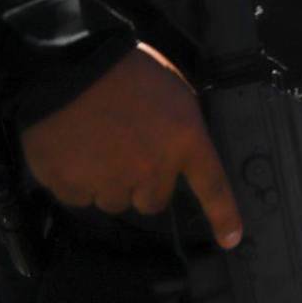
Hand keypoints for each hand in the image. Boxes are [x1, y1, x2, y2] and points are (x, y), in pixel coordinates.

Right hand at [20, 43, 242, 249]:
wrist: (70, 64)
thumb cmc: (126, 70)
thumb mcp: (173, 91)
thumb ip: (181, 127)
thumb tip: (177, 149)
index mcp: (184, 140)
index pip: (212, 185)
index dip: (224, 215)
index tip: (231, 238)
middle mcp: (152, 169)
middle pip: (152, 201)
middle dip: (142, 182)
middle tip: (127, 149)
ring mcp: (111, 182)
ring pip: (114, 200)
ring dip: (108, 181)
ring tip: (96, 143)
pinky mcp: (72, 187)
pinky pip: (78, 196)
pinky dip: (75, 179)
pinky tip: (72, 148)